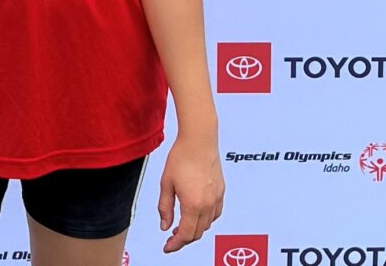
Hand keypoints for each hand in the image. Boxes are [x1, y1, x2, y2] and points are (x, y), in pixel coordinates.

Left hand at [157, 135, 224, 253]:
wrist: (199, 139)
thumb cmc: (181, 157)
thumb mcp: (166, 183)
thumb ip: (165, 207)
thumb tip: (165, 226)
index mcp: (193, 205)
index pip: (185, 235)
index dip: (175, 244)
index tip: (167, 247)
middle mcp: (208, 205)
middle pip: (197, 233)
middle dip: (184, 238)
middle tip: (172, 236)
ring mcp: (217, 198)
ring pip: (207, 225)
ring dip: (195, 229)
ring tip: (182, 224)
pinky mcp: (221, 191)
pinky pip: (215, 214)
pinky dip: (206, 219)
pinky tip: (196, 213)